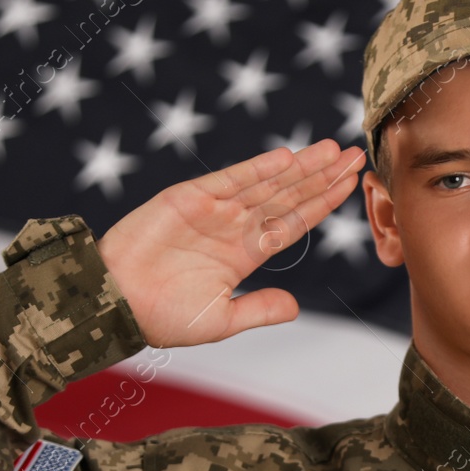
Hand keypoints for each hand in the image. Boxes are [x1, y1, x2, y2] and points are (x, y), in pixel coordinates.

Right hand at [95, 139, 365, 347]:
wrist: (114, 305)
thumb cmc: (161, 318)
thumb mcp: (220, 319)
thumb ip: (259, 309)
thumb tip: (296, 308)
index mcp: (244, 254)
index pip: (293, 223)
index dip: (322, 204)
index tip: (350, 187)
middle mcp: (233, 226)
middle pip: (287, 196)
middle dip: (322, 177)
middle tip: (355, 158)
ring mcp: (213, 209)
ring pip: (266, 183)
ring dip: (300, 167)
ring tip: (332, 151)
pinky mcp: (187, 197)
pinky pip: (229, 180)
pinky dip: (257, 169)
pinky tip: (286, 158)